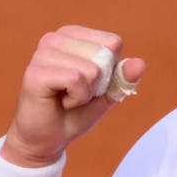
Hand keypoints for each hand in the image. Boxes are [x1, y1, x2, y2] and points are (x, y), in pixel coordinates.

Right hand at [1, 25, 145, 167]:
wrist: (47, 141)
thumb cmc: (75, 113)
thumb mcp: (107, 93)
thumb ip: (123, 77)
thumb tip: (140, 64)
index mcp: (72, 35)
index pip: (113, 43)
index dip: (110, 71)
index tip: (89, 84)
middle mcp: (54, 38)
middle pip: (104, 55)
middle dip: (98, 84)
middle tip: (75, 94)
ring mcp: (42, 53)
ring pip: (92, 69)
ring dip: (86, 93)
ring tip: (66, 98)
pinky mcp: (35, 72)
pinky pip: (76, 80)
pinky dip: (76, 99)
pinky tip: (60, 102)